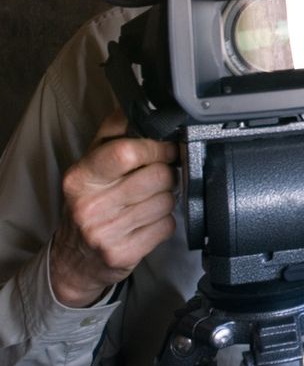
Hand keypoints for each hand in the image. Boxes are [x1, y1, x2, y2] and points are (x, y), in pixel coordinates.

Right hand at [48, 107, 177, 307]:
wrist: (73, 259)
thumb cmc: (88, 203)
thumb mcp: (90, 165)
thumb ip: (112, 132)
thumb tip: (133, 105)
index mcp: (81, 178)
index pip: (128, 152)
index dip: (157, 148)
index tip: (165, 149)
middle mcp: (90, 206)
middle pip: (158, 176)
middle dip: (166, 173)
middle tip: (157, 177)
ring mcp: (106, 233)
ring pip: (167, 201)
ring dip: (166, 198)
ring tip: (148, 200)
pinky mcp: (124, 254)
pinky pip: (167, 225)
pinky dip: (164, 221)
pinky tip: (147, 221)